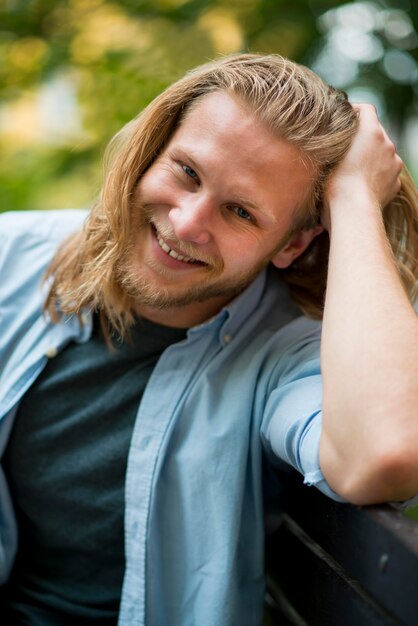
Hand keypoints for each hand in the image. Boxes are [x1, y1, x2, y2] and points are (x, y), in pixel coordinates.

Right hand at [323, 104, 402, 229]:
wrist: (353, 213)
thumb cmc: (333, 186)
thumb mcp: (325, 160)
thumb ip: (330, 146)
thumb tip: (323, 144)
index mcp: (370, 132)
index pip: (367, 109)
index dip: (354, 111)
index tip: (343, 121)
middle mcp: (387, 144)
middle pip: (376, 132)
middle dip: (362, 138)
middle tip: (344, 150)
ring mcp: (394, 164)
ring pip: (383, 153)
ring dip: (370, 158)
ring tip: (353, 171)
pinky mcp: (395, 183)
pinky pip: (386, 173)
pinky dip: (376, 176)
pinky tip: (362, 186)